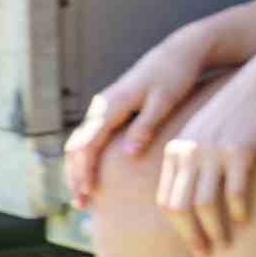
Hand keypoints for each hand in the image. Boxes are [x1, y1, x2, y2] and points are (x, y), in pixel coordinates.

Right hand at [57, 28, 218, 218]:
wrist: (180, 51)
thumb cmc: (176, 75)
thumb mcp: (163, 101)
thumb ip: (145, 127)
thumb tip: (128, 155)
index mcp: (110, 106)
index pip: (86, 145)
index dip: (83, 172)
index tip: (86, 195)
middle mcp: (101, 107)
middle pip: (76, 147)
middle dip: (75, 176)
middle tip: (81, 205)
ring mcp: (104, 108)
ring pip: (80, 143)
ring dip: (78, 170)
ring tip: (84, 197)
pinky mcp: (112, 110)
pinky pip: (91, 138)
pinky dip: (87, 159)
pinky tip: (95, 176)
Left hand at [155, 78, 255, 255]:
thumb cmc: (239, 112)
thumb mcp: (207, 134)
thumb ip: (194, 161)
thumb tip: (193, 198)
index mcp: (176, 151)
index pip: (166, 201)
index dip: (178, 229)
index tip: (194, 245)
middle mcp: (189, 152)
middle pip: (180, 207)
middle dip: (192, 236)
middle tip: (208, 255)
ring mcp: (213, 150)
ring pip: (205, 203)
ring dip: (215, 229)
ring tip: (227, 245)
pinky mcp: (240, 149)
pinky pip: (235, 190)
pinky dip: (239, 209)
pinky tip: (246, 220)